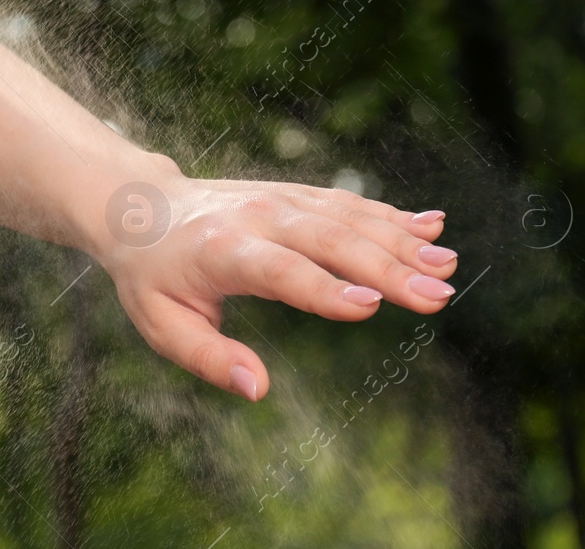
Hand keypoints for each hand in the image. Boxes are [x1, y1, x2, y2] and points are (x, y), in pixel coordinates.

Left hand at [93, 165, 455, 400]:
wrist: (139, 205)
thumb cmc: (152, 276)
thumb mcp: (161, 324)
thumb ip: (208, 358)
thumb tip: (258, 390)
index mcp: (222, 252)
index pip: (281, 270)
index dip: (325, 287)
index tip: (373, 303)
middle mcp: (256, 217)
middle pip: (329, 240)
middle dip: (387, 267)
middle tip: (439, 295)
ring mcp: (279, 199)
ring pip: (347, 217)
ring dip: (400, 239)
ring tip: (446, 264)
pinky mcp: (294, 194)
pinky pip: (347, 203)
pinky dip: (390, 214)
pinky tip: (431, 226)